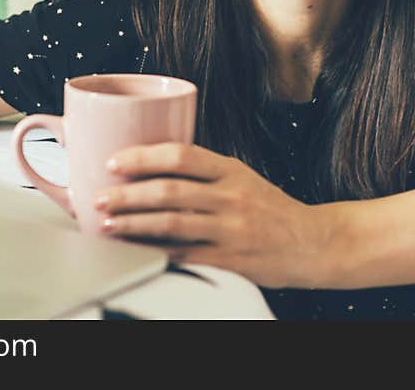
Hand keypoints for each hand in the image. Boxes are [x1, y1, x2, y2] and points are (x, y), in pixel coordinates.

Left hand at [94, 143, 321, 287]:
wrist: (315, 243)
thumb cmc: (270, 209)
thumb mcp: (242, 178)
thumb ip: (203, 172)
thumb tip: (147, 165)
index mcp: (230, 170)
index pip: (181, 154)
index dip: (142, 156)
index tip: (114, 161)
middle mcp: (231, 197)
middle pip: (169, 190)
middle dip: (127, 194)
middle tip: (98, 197)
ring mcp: (231, 230)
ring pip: (172, 224)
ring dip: (133, 224)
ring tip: (107, 224)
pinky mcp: (231, 260)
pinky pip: (185, 255)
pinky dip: (154, 252)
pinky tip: (134, 251)